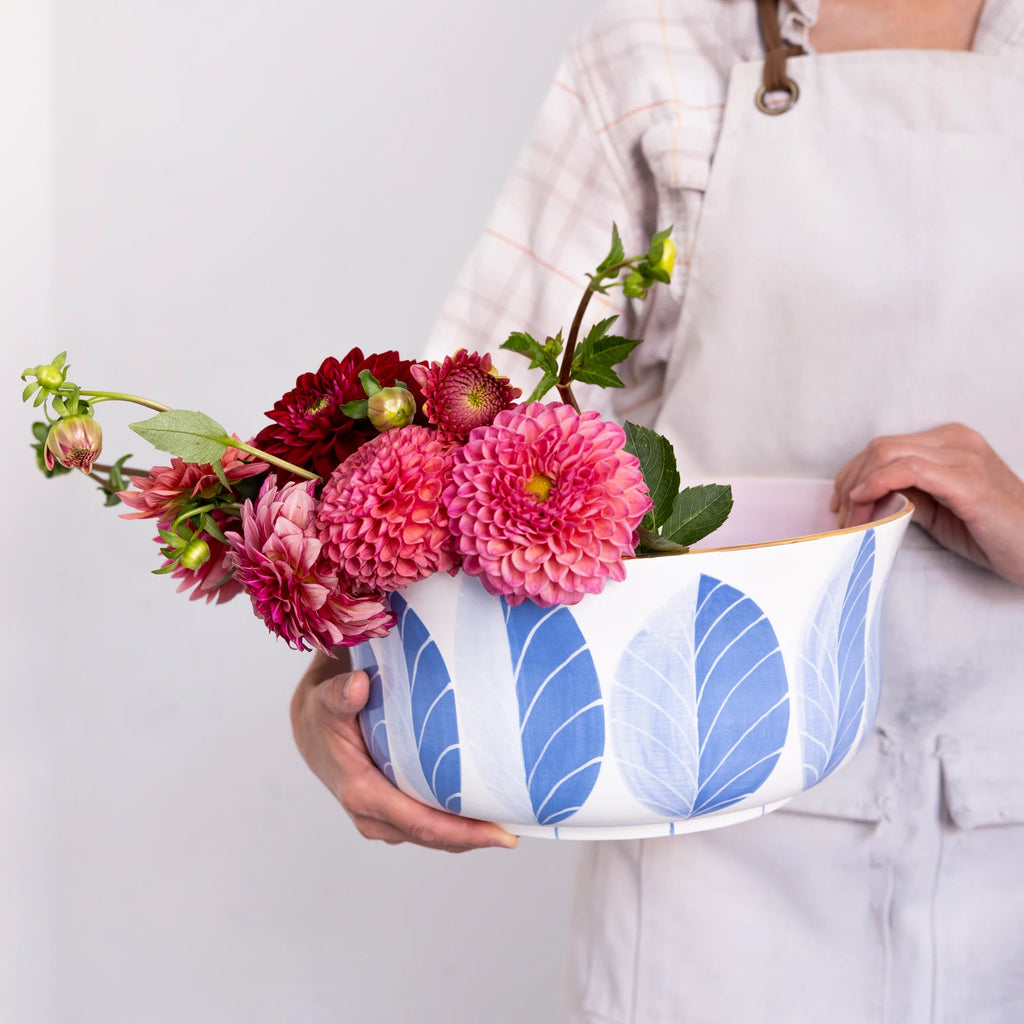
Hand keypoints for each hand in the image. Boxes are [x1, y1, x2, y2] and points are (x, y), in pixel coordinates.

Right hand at [291, 651, 517, 851]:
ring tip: (511, 821)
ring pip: (433, 836)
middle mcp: (373, 815)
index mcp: (362, 792)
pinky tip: (485, 811)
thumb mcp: (327, 698)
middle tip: (521, 827)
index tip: (502, 835)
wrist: (311, 726)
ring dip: (468, 833)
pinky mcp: (391, 813)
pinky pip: (428, 825)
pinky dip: (455, 824)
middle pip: (434, 837)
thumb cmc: (323, 711)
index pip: (422, 822)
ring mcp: (382, 819)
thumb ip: (340, 694)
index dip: (464, 833)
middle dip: (477, 836)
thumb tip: (356, 685)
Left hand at [831, 423, 1023, 584]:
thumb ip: (905, 494)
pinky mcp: (966, 480)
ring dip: (859, 488)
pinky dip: (877, 484)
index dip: (853, 473)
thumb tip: (864, 497)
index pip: (885, 446)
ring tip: (851, 520)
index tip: (839, 504)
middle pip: (880, 447)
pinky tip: (864, 503)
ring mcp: (963, 456)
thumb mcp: (937, 509)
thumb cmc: (990, 532)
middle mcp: (956, 440)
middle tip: (840, 517)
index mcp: (949, 441)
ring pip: (887, 455)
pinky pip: (908, 470)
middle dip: (849, 481)